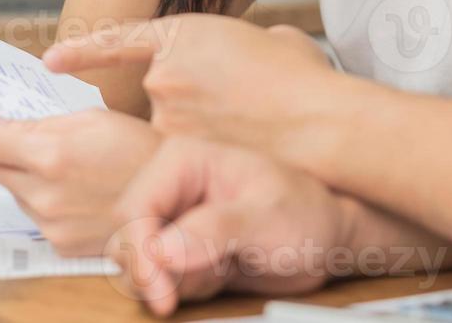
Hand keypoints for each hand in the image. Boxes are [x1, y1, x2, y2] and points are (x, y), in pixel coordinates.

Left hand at [0, 93, 160, 255]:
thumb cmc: (145, 153)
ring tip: (54, 155)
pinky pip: (31, 212)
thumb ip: (43, 122)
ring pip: (10, 187)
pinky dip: (38, 193)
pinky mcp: (57, 242)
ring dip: (16, 168)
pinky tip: (71, 184)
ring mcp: (47, 223)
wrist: (177, 201)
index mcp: (50, 154)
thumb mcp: (96, 119)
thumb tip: (2, 120)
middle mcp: (42, 193)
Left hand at [43, 16, 346, 152]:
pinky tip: (235, 152)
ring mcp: (164, 115)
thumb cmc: (302, 80)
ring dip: (194, 133)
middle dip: (185, 105)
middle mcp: (162, 73)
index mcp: (183, 33)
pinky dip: (200, 157)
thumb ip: (245, 46)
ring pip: (163, 130)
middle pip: (154, 94)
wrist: (315, 122)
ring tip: (245, 132)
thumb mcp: (275, 40)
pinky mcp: (176, 153)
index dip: (83, 51)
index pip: (117, 40)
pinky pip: (175, 157)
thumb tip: (253, 52)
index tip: (53, 60)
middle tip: (230, 109)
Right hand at [109, 136, 354, 315]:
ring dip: (174, 281)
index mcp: (184, 160)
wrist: (326, 238)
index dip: (140, 255)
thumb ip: (216, 230)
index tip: (161, 292)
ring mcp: (173, 219)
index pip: (133, 209)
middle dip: (155, 273)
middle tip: (199, 284)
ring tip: (222, 267)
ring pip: (138, 263)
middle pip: (126, 239)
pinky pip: (158, 278)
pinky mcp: (178, 249)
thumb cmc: (306, 213)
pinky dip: (184, 287)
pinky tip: (220, 273)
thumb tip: (163, 249)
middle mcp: (171, 187)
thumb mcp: (268, 218)